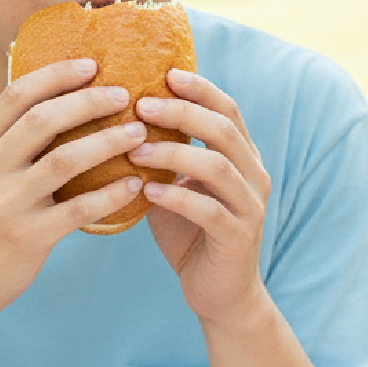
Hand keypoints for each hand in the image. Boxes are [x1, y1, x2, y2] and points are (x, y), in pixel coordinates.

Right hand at [0, 58, 159, 326]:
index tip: (92, 65)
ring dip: (107, 142)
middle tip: (125, 95)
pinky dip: (111, 193)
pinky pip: (79, 209)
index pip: (16, 96)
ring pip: (64, 160)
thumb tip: (51, 92)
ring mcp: (7, 204)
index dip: (56, 75)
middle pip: (43, 120)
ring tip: (138, 133)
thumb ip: (9, 137)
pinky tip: (135, 184)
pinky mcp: (29, 237)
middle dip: (89, 102)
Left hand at [132, 69, 271, 324]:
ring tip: (135, 148)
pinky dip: (176, 197)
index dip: (199, 88)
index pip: (227, 109)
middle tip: (140, 104)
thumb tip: (114, 117)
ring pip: (216, 165)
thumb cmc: (191, 233)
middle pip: (223, 129)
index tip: (165, 72)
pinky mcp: (237, 238)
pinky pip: (208, 210)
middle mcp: (253, 175)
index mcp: (242, 157)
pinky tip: (147, 191)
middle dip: (181, 112)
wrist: (220, 294)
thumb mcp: (176, 185)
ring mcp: (250, 206)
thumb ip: (162, 154)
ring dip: (173, 152)